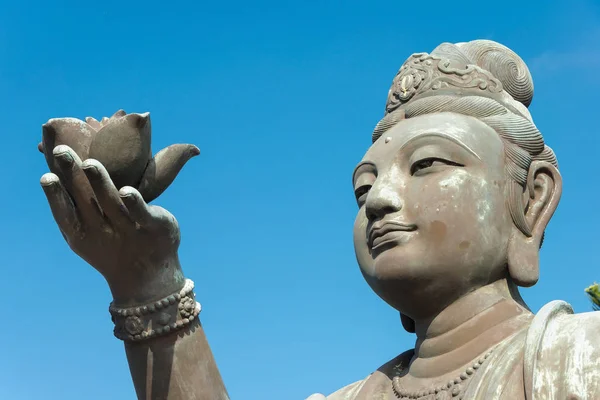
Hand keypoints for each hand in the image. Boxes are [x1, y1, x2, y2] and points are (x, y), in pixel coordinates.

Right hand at [40, 145, 183, 305]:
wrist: (149, 275)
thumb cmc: (114, 244)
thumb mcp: (91, 229)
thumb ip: (78, 205)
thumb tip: (58, 168)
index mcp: (83, 232)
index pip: (66, 213)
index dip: (55, 196)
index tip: (46, 175)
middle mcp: (103, 231)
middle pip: (85, 201)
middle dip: (73, 176)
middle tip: (61, 151)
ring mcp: (128, 229)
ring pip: (112, 204)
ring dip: (100, 183)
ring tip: (89, 164)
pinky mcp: (153, 227)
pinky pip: (142, 214)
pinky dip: (134, 203)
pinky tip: (127, 191)